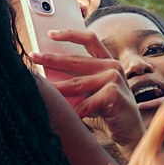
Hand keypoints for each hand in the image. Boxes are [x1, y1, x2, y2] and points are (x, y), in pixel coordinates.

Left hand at [35, 31, 144, 154]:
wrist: (130, 131)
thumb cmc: (107, 111)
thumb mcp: (92, 92)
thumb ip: (77, 83)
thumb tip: (46, 78)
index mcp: (107, 61)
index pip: (90, 39)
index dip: (70, 33)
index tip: (50, 33)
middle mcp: (112, 66)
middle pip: (76, 60)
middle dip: (51, 58)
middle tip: (33, 56)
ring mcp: (114, 78)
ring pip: (77, 83)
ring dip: (55, 87)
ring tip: (39, 89)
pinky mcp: (114, 94)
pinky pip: (86, 104)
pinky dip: (73, 111)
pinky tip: (64, 116)